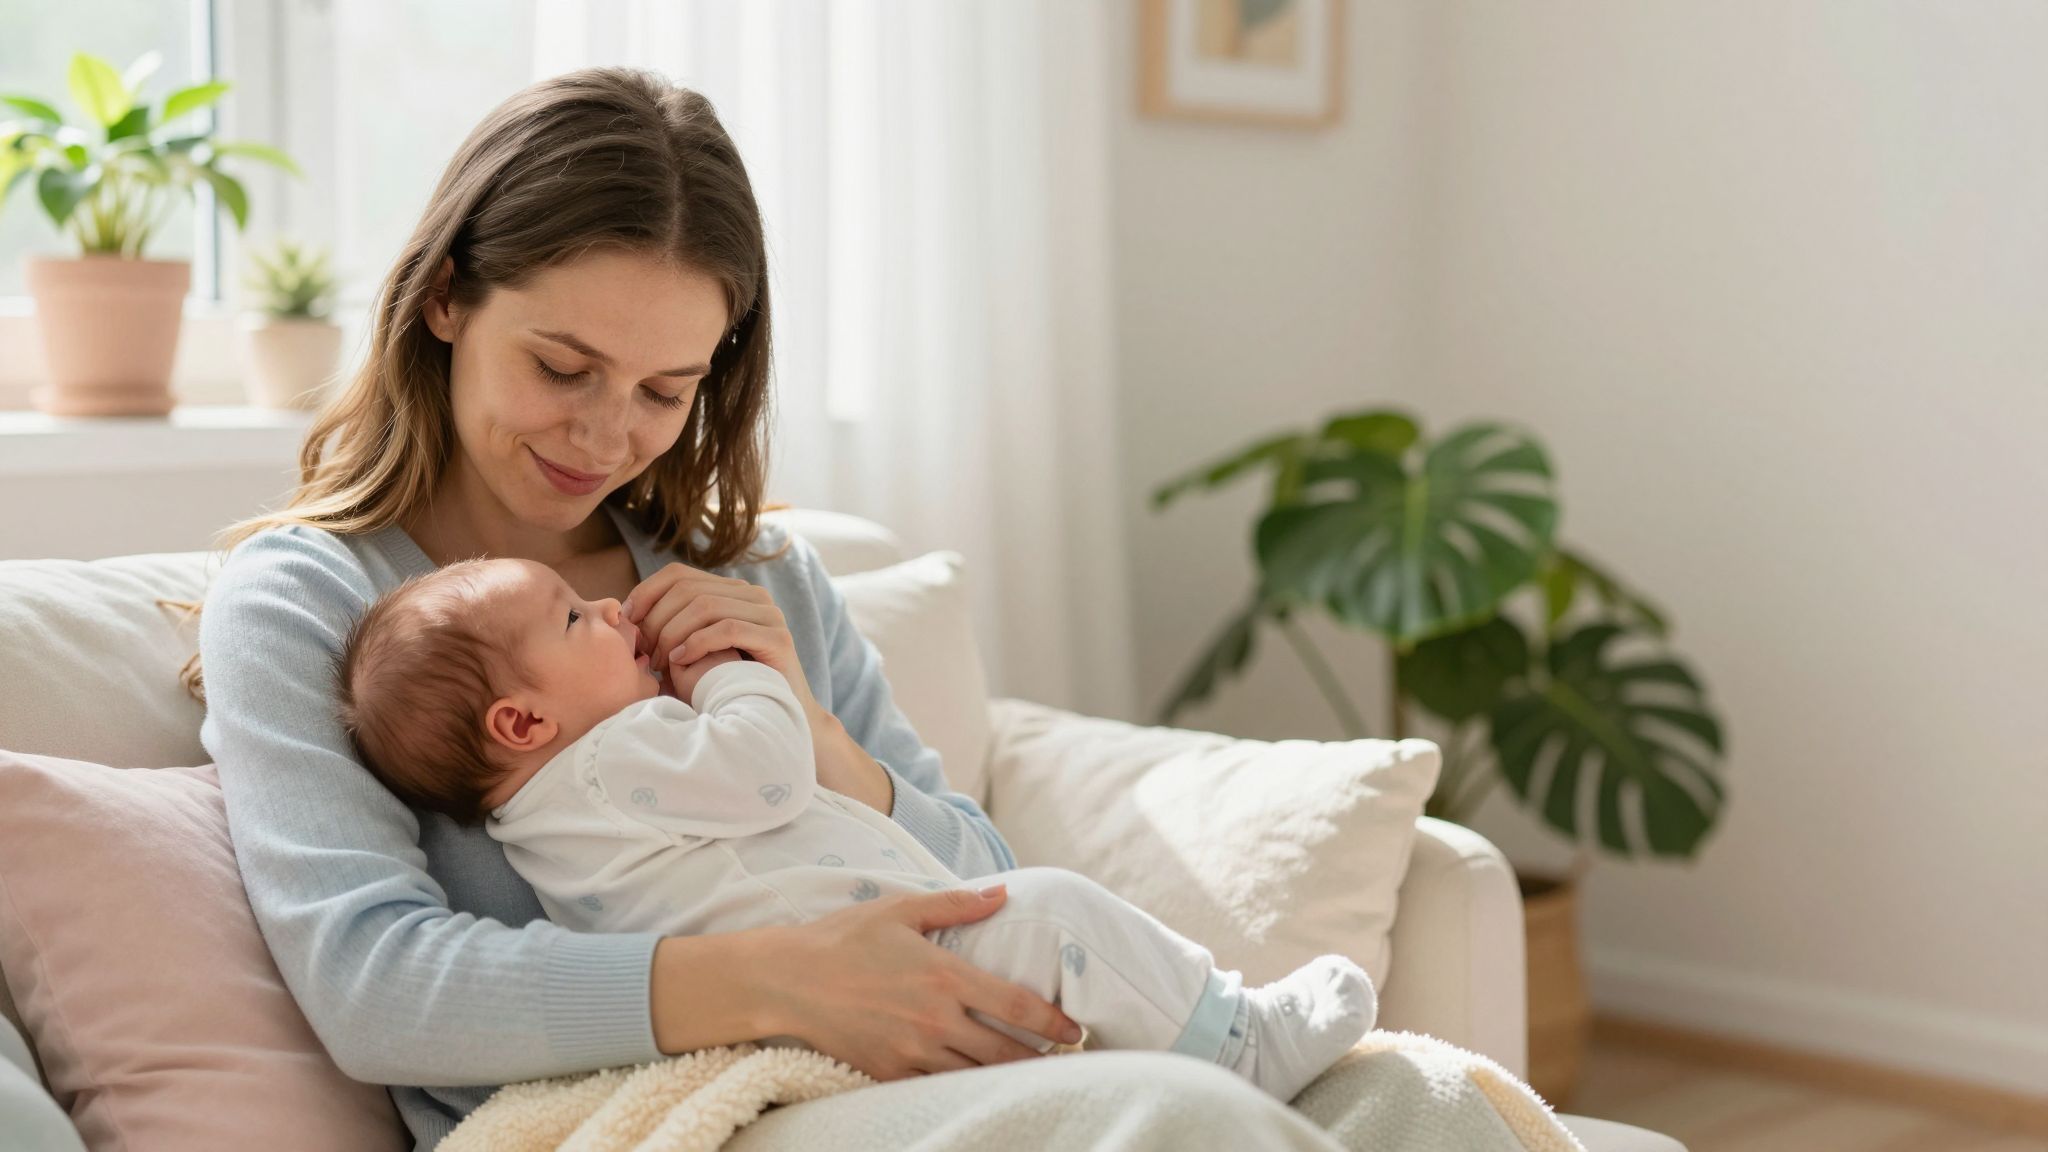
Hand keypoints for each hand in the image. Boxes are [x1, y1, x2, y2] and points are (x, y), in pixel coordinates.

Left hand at [623, 563, 825, 724]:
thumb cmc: (725, 688)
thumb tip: (626, 614)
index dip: (645, 593)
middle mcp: (752, 595)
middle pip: (687, 590)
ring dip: (673, 635)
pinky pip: (727, 629)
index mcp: (730, 591)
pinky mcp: (777, 638)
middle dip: (657, 621)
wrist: (776, 718)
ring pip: (704, 606)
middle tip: (645, 655)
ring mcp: (768, 614)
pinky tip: (681, 662)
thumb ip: (670, 627)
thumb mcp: (692, 651)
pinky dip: (697, 643)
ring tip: (661, 664)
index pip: (678, 574)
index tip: (627, 623)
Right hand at [756, 885, 1082, 1080]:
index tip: (1075, 1030)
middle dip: (1041, 1059)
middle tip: (1062, 1058)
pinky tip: (976, 1080)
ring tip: (1030, 1072)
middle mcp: (935, 1019)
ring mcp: (912, 1051)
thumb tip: (1003, 894)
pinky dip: (963, 1085)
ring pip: (976, 1076)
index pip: (1018, 1007)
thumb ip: (957, 905)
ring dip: (1006, 1076)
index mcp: (945, 975)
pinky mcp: (889, 1072)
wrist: (786, 980)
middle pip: (1006, 1053)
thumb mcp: (901, 909)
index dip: (1055, 1024)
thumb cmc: (843, 939)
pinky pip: (938, 1087)